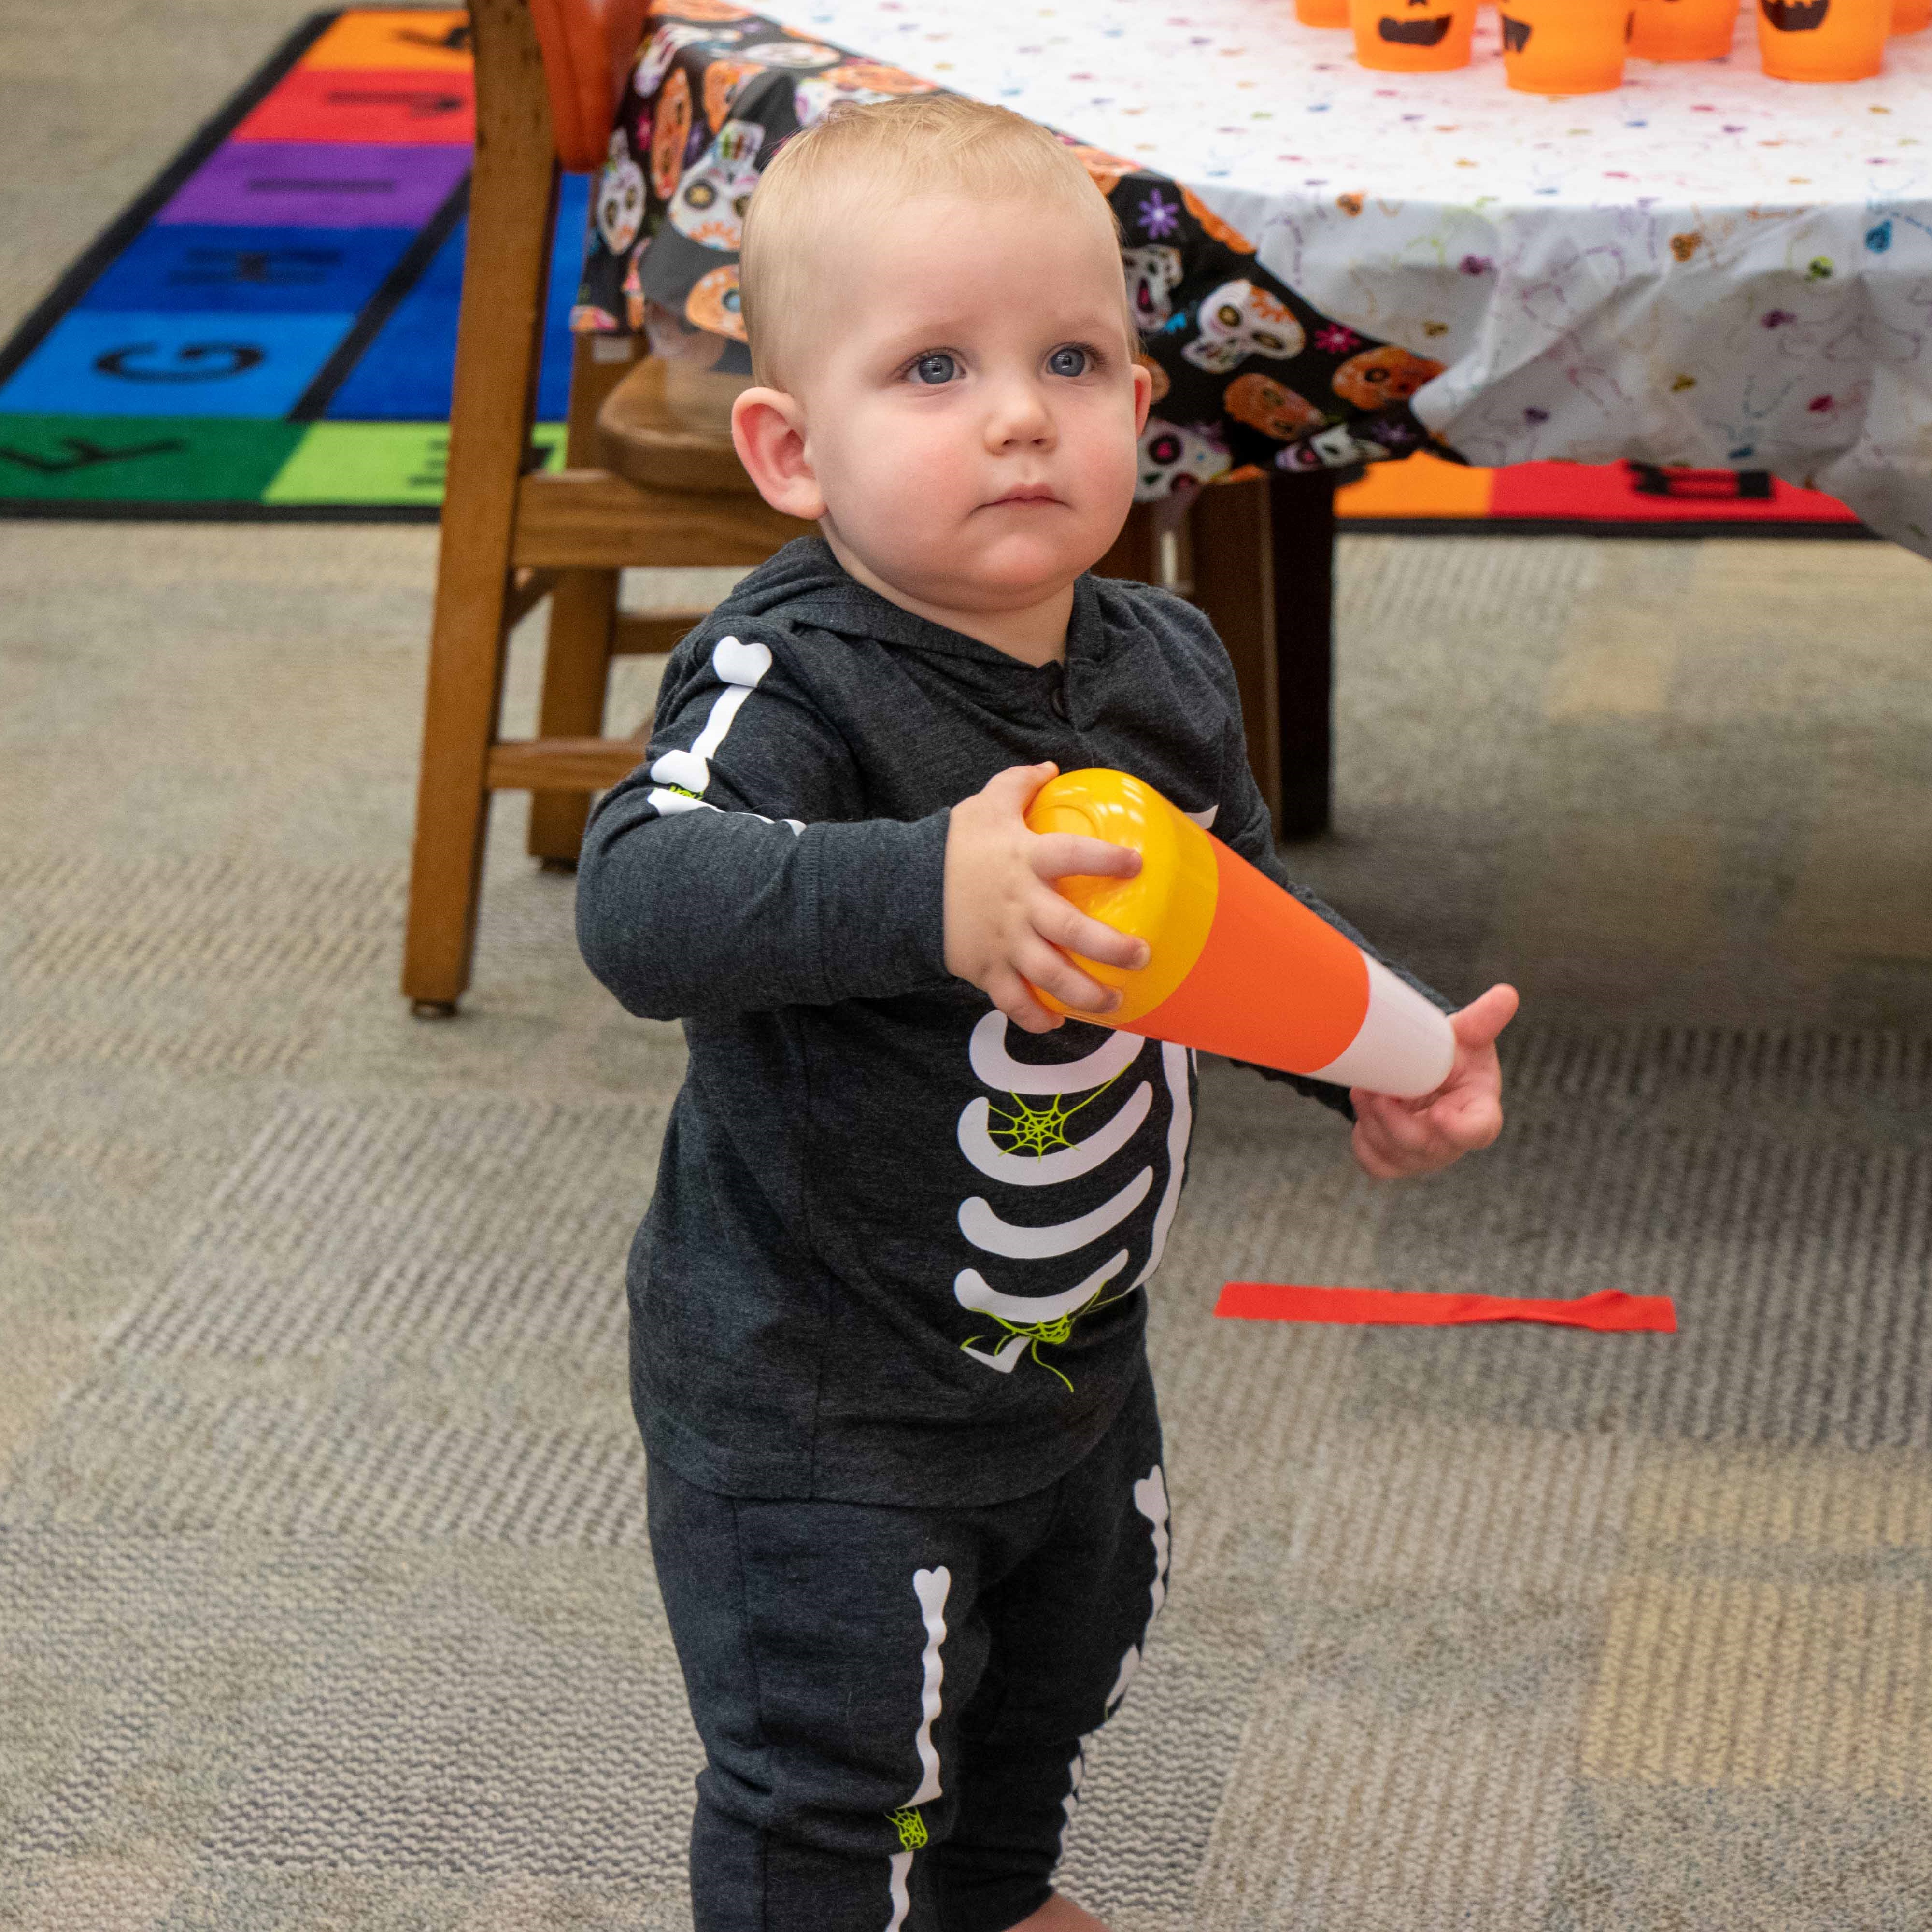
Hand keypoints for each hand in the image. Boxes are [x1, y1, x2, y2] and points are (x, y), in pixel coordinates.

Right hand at [944, 762, 1149, 1033]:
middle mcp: (1020, 905)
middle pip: (1072, 931)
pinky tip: (1058, 1022)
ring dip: (1086, 994)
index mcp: (1024, 860)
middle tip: (1141, 956)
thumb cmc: (954, 845)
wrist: (903, 885)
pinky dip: (1035, 1018)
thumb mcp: (985, 805)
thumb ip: (1019, 784)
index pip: (1071, 855)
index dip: (1105, 860)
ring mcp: (1003, 941)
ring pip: (1050, 976)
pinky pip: (1013, 1001)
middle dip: (1112, 948)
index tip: (1136, 864)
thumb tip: (1051, 766)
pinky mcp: (985, 969)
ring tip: (1114, 1001)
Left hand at [1349, 983, 1517, 1179]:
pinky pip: (1376, 1165)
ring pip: (1395, 1156)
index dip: (1459, 1129)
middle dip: (1394, 1120)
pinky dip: (1363, 1141)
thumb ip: (1484, 1019)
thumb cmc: (1454, 1056)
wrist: (1425, 1071)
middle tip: (1374, 1090)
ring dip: (1373, 1123)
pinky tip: (1364, 1111)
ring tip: (1365, 1090)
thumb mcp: (1468, 1036)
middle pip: (1424, 1145)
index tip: (1438, 1114)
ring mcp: (1425, 1156)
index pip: (1477, 1132)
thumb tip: (1507, 993)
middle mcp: (1453, 1143)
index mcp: (1480, 1113)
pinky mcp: (1397, 1162)